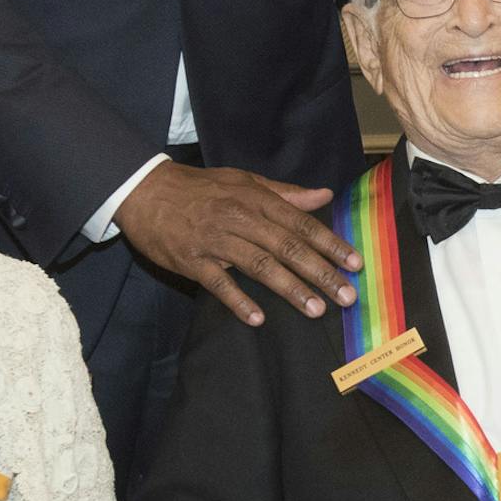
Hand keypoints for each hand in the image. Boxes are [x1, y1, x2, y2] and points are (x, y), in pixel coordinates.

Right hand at [114, 160, 352, 325]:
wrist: (146, 190)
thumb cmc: (202, 187)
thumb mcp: (245, 181)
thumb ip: (285, 193)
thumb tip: (324, 196)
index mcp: (256, 199)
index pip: (300, 223)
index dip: (330, 243)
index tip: (354, 263)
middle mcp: (240, 218)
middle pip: (286, 246)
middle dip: (320, 272)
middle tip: (346, 295)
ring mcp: (215, 240)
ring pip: (258, 265)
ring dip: (289, 289)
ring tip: (315, 309)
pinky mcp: (191, 260)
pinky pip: (218, 283)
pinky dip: (238, 300)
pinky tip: (258, 319)